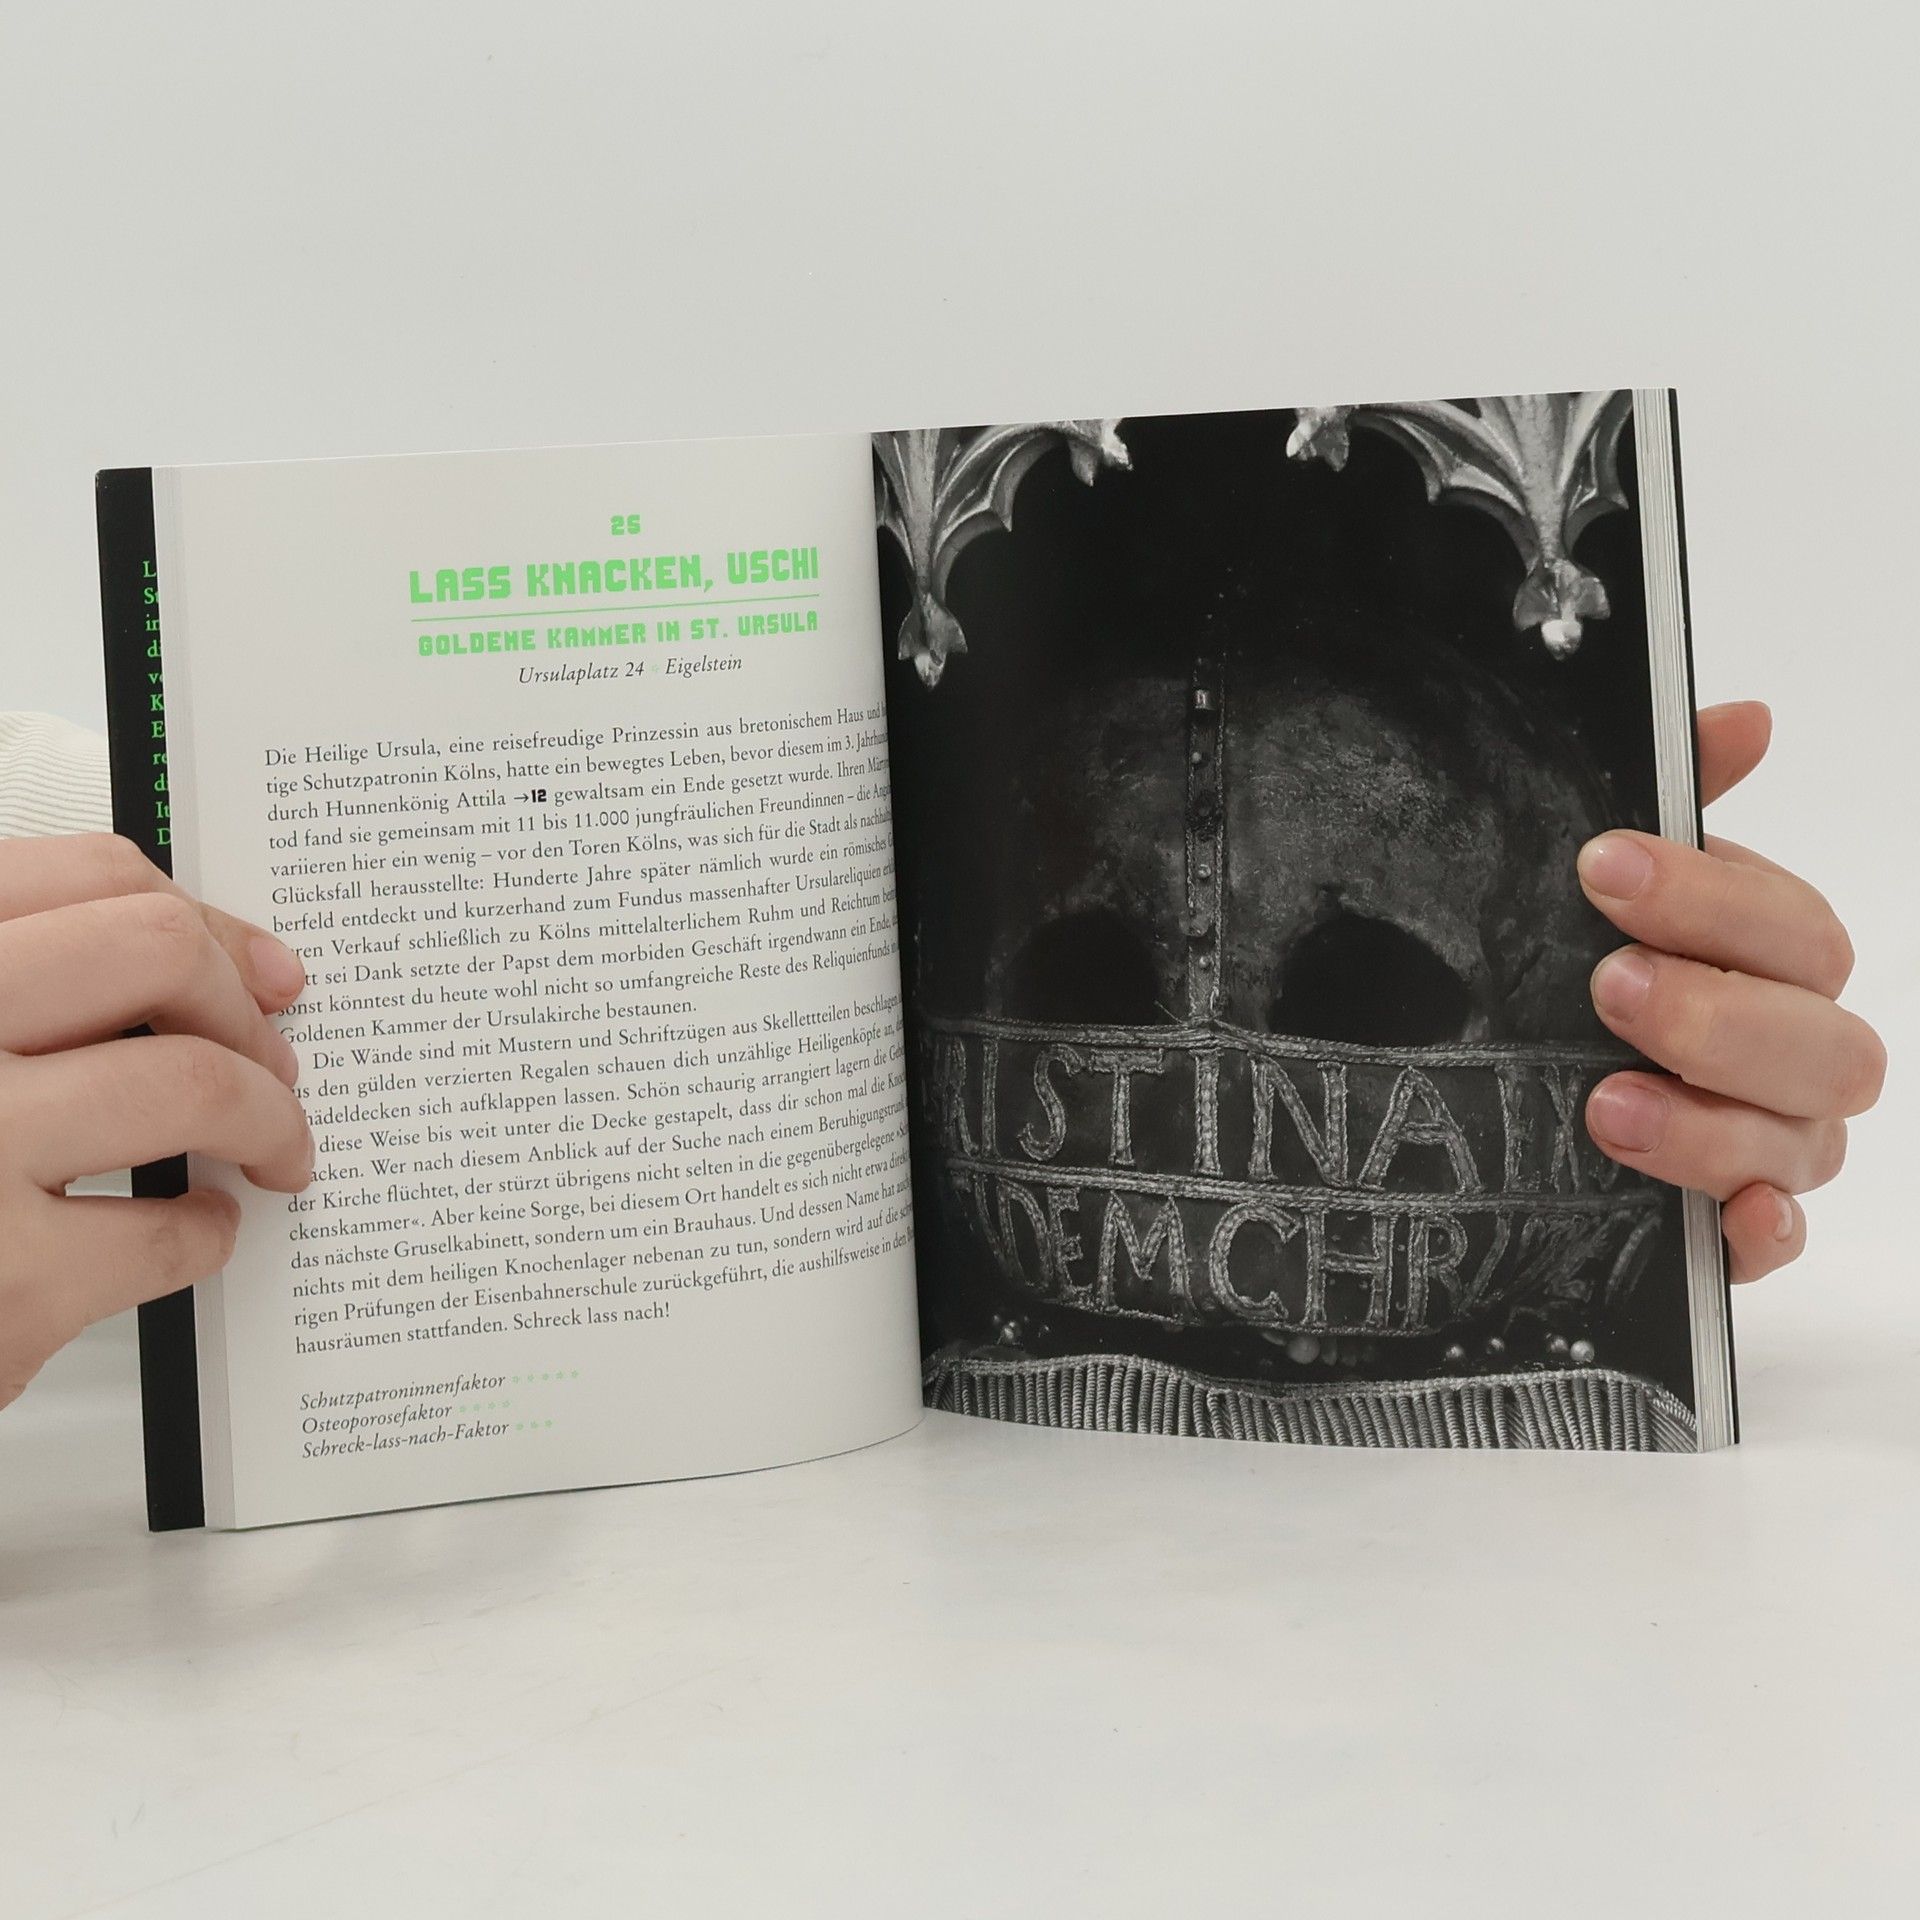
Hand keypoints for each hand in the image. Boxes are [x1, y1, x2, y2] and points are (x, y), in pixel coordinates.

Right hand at [0, 834, 312, 1407]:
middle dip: (243, 1009)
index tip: (251, 964)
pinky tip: (195, 1232)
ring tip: (270, 1150)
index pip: (87, 877)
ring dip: (266, 1119)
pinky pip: (164, 1232)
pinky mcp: (5, 1286)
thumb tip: (181, 959)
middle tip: (271, 1060)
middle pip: (156, 951)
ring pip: (191, 1083)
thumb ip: (10, 985)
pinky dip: (207, 1234)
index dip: (203, 921)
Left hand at [1577, 702, 1884, 1283]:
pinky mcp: (1731, 1229)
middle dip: (1716, 1013)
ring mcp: (1774, 1147)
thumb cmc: (1578, 970)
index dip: (1707, 895)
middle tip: (1609, 986)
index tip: (1603, 868)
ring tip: (1606, 1103)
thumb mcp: (1601, 889)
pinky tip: (1728, 1219)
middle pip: (1822, 1041)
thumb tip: (1745, 717)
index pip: (1792, 928)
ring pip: (1802, 1144)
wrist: (1492, 1100)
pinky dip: (1759, 1234)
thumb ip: (1675, 804)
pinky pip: (1776, 1243)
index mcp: (1772, 963)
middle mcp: (1793, 1056)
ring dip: (1711, 1124)